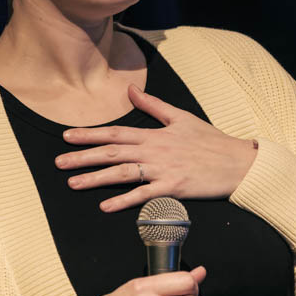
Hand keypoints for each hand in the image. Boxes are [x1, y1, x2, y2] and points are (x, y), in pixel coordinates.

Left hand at [55, 84, 257, 211]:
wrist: (237, 162)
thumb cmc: (210, 141)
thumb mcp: (180, 116)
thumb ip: (152, 105)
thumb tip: (130, 89)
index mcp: (154, 134)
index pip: (115, 133)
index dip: (89, 134)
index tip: (66, 136)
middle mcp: (154, 150)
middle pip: (111, 153)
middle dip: (83, 157)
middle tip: (59, 162)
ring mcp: (162, 169)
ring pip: (122, 173)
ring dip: (96, 179)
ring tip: (73, 184)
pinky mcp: (173, 188)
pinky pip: (144, 195)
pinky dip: (124, 201)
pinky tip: (105, 206)